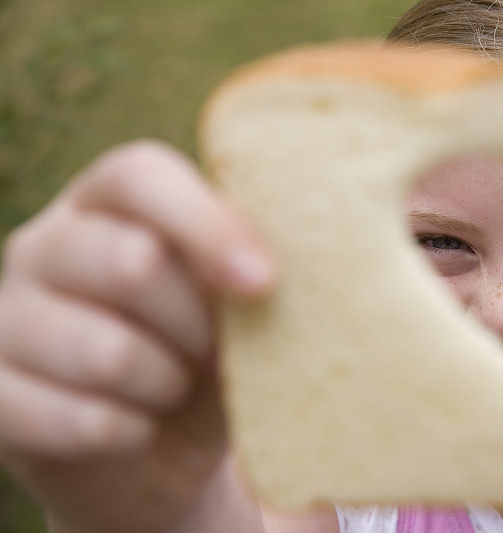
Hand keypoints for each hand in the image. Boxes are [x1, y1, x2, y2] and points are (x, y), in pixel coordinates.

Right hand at [0, 140, 272, 531]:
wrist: (155, 449)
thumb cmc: (205, 355)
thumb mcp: (234, 305)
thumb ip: (246, 270)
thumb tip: (269, 271)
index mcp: (108, 204)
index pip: (140, 176)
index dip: (207, 225)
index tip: (263, 282)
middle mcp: (45, 245)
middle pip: (131, 262)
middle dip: (198, 326)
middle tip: (217, 354)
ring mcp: (6, 317)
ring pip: (107, 351)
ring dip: (166, 384)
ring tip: (174, 388)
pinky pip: (80, 419)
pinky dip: (132, 433)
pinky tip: (139, 429)